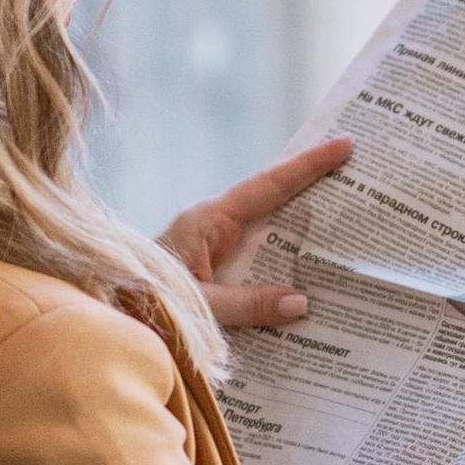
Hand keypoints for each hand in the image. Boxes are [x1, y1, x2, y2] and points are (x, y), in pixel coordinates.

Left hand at [160, 137, 353, 330]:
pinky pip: (256, 261)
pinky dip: (283, 264)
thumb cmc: (143, 305)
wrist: (106, 319)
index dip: (308, 166)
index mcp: (208, 220)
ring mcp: (213, 248)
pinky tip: (310, 280)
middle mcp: (213, 227)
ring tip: (349, 225)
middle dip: (314, 189)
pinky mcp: (212, 271)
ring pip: (268, 233)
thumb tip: (302, 302)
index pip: (268, 185)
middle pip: (274, 201)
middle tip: (359, 173)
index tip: (344, 144)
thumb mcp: (201, 306)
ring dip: (302, 232)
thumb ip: (249, 305)